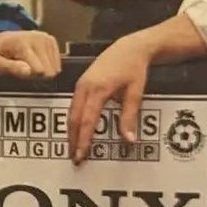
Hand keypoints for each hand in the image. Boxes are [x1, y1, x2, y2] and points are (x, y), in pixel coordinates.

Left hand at [0, 30, 61, 78]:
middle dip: (36, 75)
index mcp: (23, 43)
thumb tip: (28, 71)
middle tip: (23, 69)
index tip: (19, 72)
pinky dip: (47, 66)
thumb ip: (10, 67)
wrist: (1, 39)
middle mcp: (38, 38)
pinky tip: (35, 61)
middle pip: (48, 71)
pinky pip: (57, 64)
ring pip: (54, 69)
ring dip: (42, 71)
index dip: (30, 77)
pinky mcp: (52, 41)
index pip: (39, 70)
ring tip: (28, 64)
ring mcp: (47, 39)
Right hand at [68, 36, 153, 163]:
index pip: (87, 120)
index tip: (81, 155)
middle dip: (73, 140)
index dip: (83, 140)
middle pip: (74, 119)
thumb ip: (129, 117)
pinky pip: (73, 106)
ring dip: (72, 132)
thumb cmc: (134, 69)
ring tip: (74, 148)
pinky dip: (73, 121)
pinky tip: (77, 131)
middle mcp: (84, 88)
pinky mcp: (80, 85)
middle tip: (75, 158)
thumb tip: (128, 140)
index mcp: (98, 90)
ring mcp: (80, 86)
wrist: (129, 48)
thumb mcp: (135, 93)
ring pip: (71, 113)